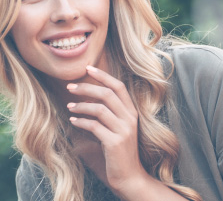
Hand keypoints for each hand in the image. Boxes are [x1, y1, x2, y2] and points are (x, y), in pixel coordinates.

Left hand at [67, 65, 144, 194]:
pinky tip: (73, 121)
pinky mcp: (115, 142)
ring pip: (100, 109)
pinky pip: (94, 126)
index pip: (119, 86)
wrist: (129, 175)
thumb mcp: (119, 127)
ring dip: (81, 106)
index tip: (88, 68)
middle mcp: (130, 118)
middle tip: (70, 87)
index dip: (103, 76)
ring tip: (69, 106)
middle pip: (107, 94)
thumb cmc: (120, 149)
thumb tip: (88, 97)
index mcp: (131, 112)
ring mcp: (124, 130)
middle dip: (87, 87)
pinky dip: (81, 121)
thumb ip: (110, 112)